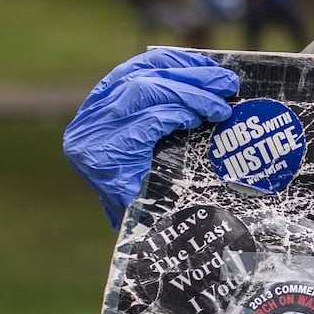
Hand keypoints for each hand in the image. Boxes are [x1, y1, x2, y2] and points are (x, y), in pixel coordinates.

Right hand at [64, 47, 239, 225]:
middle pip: (141, 80)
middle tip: (227, 82)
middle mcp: (87, 126)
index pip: (131, 72)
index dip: (170, 64)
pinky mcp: (106, 156)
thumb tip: (205, 89)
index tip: (203, 64)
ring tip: (221, 104)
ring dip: (191, 94)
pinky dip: (179, 114)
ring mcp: (92, 141)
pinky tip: (202, 119)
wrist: (140, 249)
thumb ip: (161, 120)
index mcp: (94, 118)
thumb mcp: (151, 153)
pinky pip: (149, 121)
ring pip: (147, 93)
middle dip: (189, 77)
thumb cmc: (149, 203)